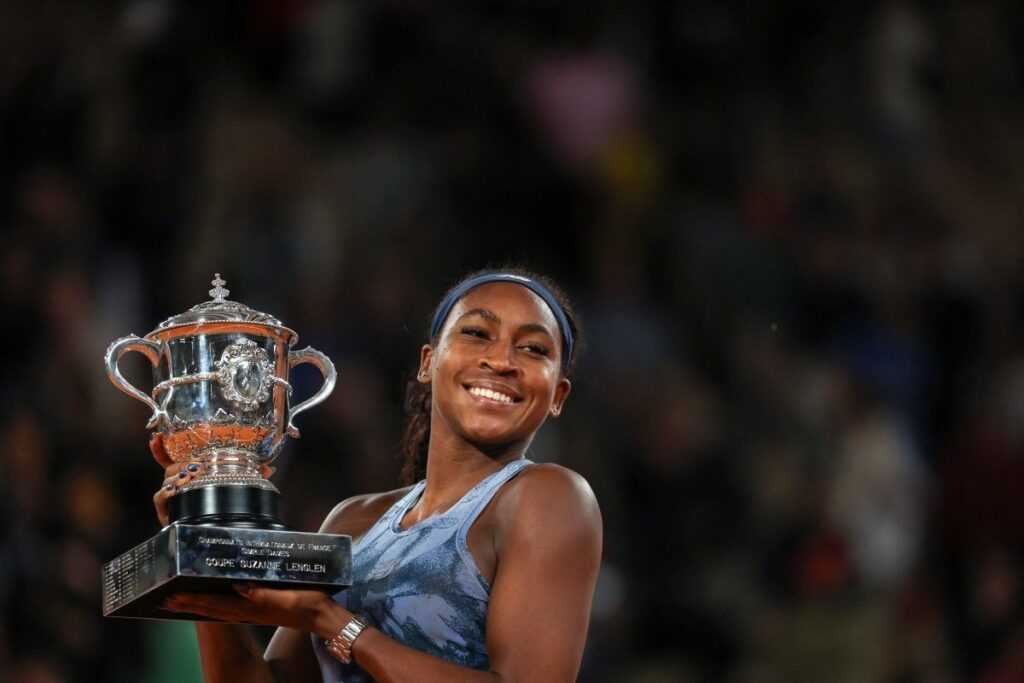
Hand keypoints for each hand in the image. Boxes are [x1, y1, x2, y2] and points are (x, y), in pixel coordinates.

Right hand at [150, 433, 275, 526]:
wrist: (211, 535)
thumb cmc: (221, 508)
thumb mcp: (236, 487)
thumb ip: (250, 475)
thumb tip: (269, 468)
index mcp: (190, 475)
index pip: (173, 458)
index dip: (162, 447)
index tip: (156, 436)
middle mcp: (178, 484)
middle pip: (172, 467)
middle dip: (182, 463)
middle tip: (196, 466)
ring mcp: (171, 497)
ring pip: (166, 479)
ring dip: (177, 475)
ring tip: (188, 476)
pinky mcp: (167, 511)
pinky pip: (159, 499)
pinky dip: (164, 492)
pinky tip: (173, 489)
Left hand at [161, 584, 347, 636]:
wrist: (324, 618)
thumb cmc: (309, 604)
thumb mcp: (288, 596)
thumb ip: (264, 594)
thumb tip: (239, 587)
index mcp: (252, 607)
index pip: (216, 604)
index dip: (195, 600)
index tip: (175, 596)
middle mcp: (249, 612)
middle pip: (212, 609)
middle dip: (189, 604)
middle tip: (167, 599)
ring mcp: (254, 613)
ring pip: (218, 611)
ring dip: (198, 607)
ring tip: (181, 602)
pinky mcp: (260, 611)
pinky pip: (230, 610)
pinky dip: (215, 607)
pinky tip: (212, 603)